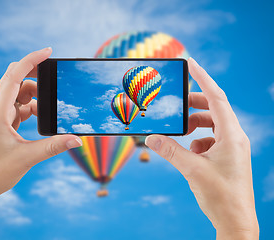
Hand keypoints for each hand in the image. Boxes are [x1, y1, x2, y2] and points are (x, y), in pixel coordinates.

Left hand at [0, 48, 81, 239]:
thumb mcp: (27, 158)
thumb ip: (53, 146)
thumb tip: (77, 139)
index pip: (14, 76)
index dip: (31, 60)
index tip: (48, 51)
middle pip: (16, 80)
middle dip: (35, 74)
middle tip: (55, 77)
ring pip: (18, 94)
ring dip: (35, 96)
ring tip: (50, 108)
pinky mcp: (2, 124)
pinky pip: (19, 107)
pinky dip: (31, 108)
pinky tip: (41, 118)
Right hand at [145, 58, 258, 239]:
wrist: (235, 220)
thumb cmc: (221, 196)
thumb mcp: (191, 169)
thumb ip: (170, 151)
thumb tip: (151, 138)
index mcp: (232, 135)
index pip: (217, 98)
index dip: (203, 78)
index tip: (191, 64)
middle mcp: (235, 138)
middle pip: (213, 109)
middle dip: (194, 105)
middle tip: (177, 105)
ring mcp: (232, 147)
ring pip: (212, 125)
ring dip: (194, 125)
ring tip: (181, 132)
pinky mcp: (228, 157)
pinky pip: (211, 139)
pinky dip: (198, 140)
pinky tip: (190, 153)